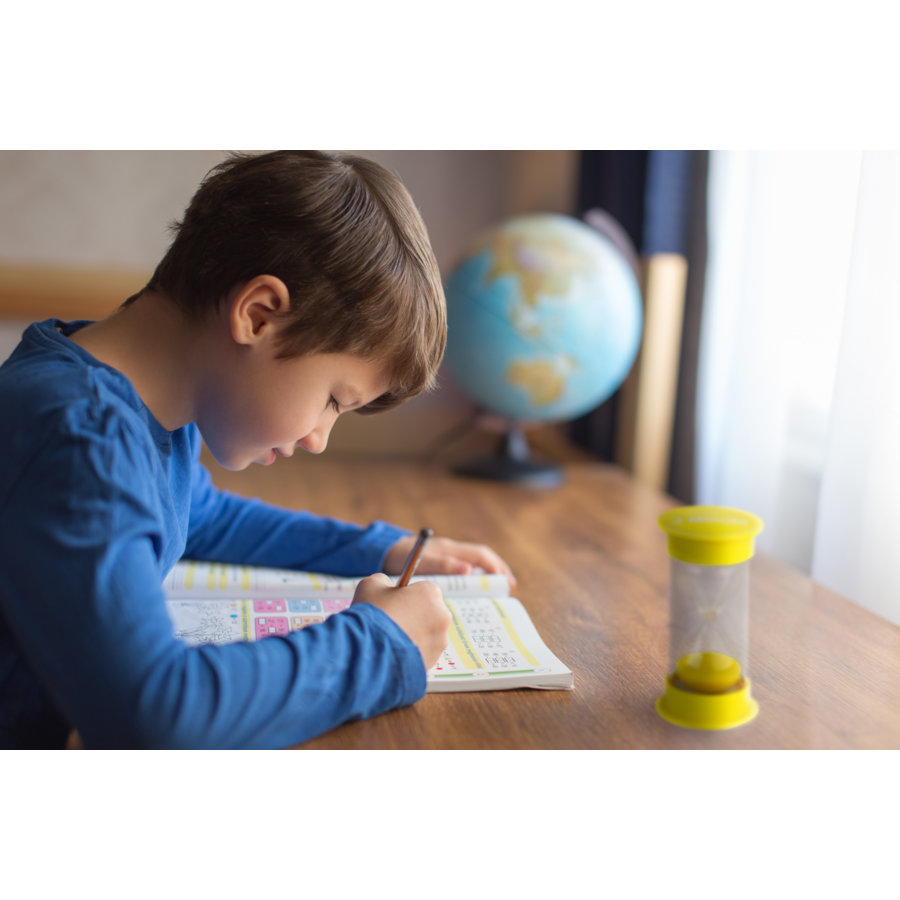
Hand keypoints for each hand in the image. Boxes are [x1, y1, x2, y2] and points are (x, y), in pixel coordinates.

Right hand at [352, 574, 451, 669]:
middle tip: (391, 622)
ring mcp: (439, 641)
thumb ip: (383, 581)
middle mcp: (442, 616)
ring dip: (413, 634)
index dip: (407, 596)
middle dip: (413, 616)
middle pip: (428, 612)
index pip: (424, 590)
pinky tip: (394, 652)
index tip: (394, 603)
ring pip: (427, 634)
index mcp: (431, 593)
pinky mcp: (433, 661)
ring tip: (390, 639)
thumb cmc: (371, 615)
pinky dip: (411, 652)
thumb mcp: (371, 585)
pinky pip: (422, 652)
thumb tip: (387, 587)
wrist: (366, 653)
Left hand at [384, 535, 517, 589]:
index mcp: (448, 549)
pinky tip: (474, 589)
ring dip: (488, 574)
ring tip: (498, 589)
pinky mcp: (440, 562)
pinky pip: (463, 568)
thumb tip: (468, 570)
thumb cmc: (400, 556)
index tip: (505, 582)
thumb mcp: (420, 561)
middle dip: (497, 570)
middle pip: (481, 558)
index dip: (495, 567)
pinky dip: (473, 577)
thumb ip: (441, 564)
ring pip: (473, 563)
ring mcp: (446, 555)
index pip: (480, 556)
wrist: (382, 551)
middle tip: (509, 587)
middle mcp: (450, 550)